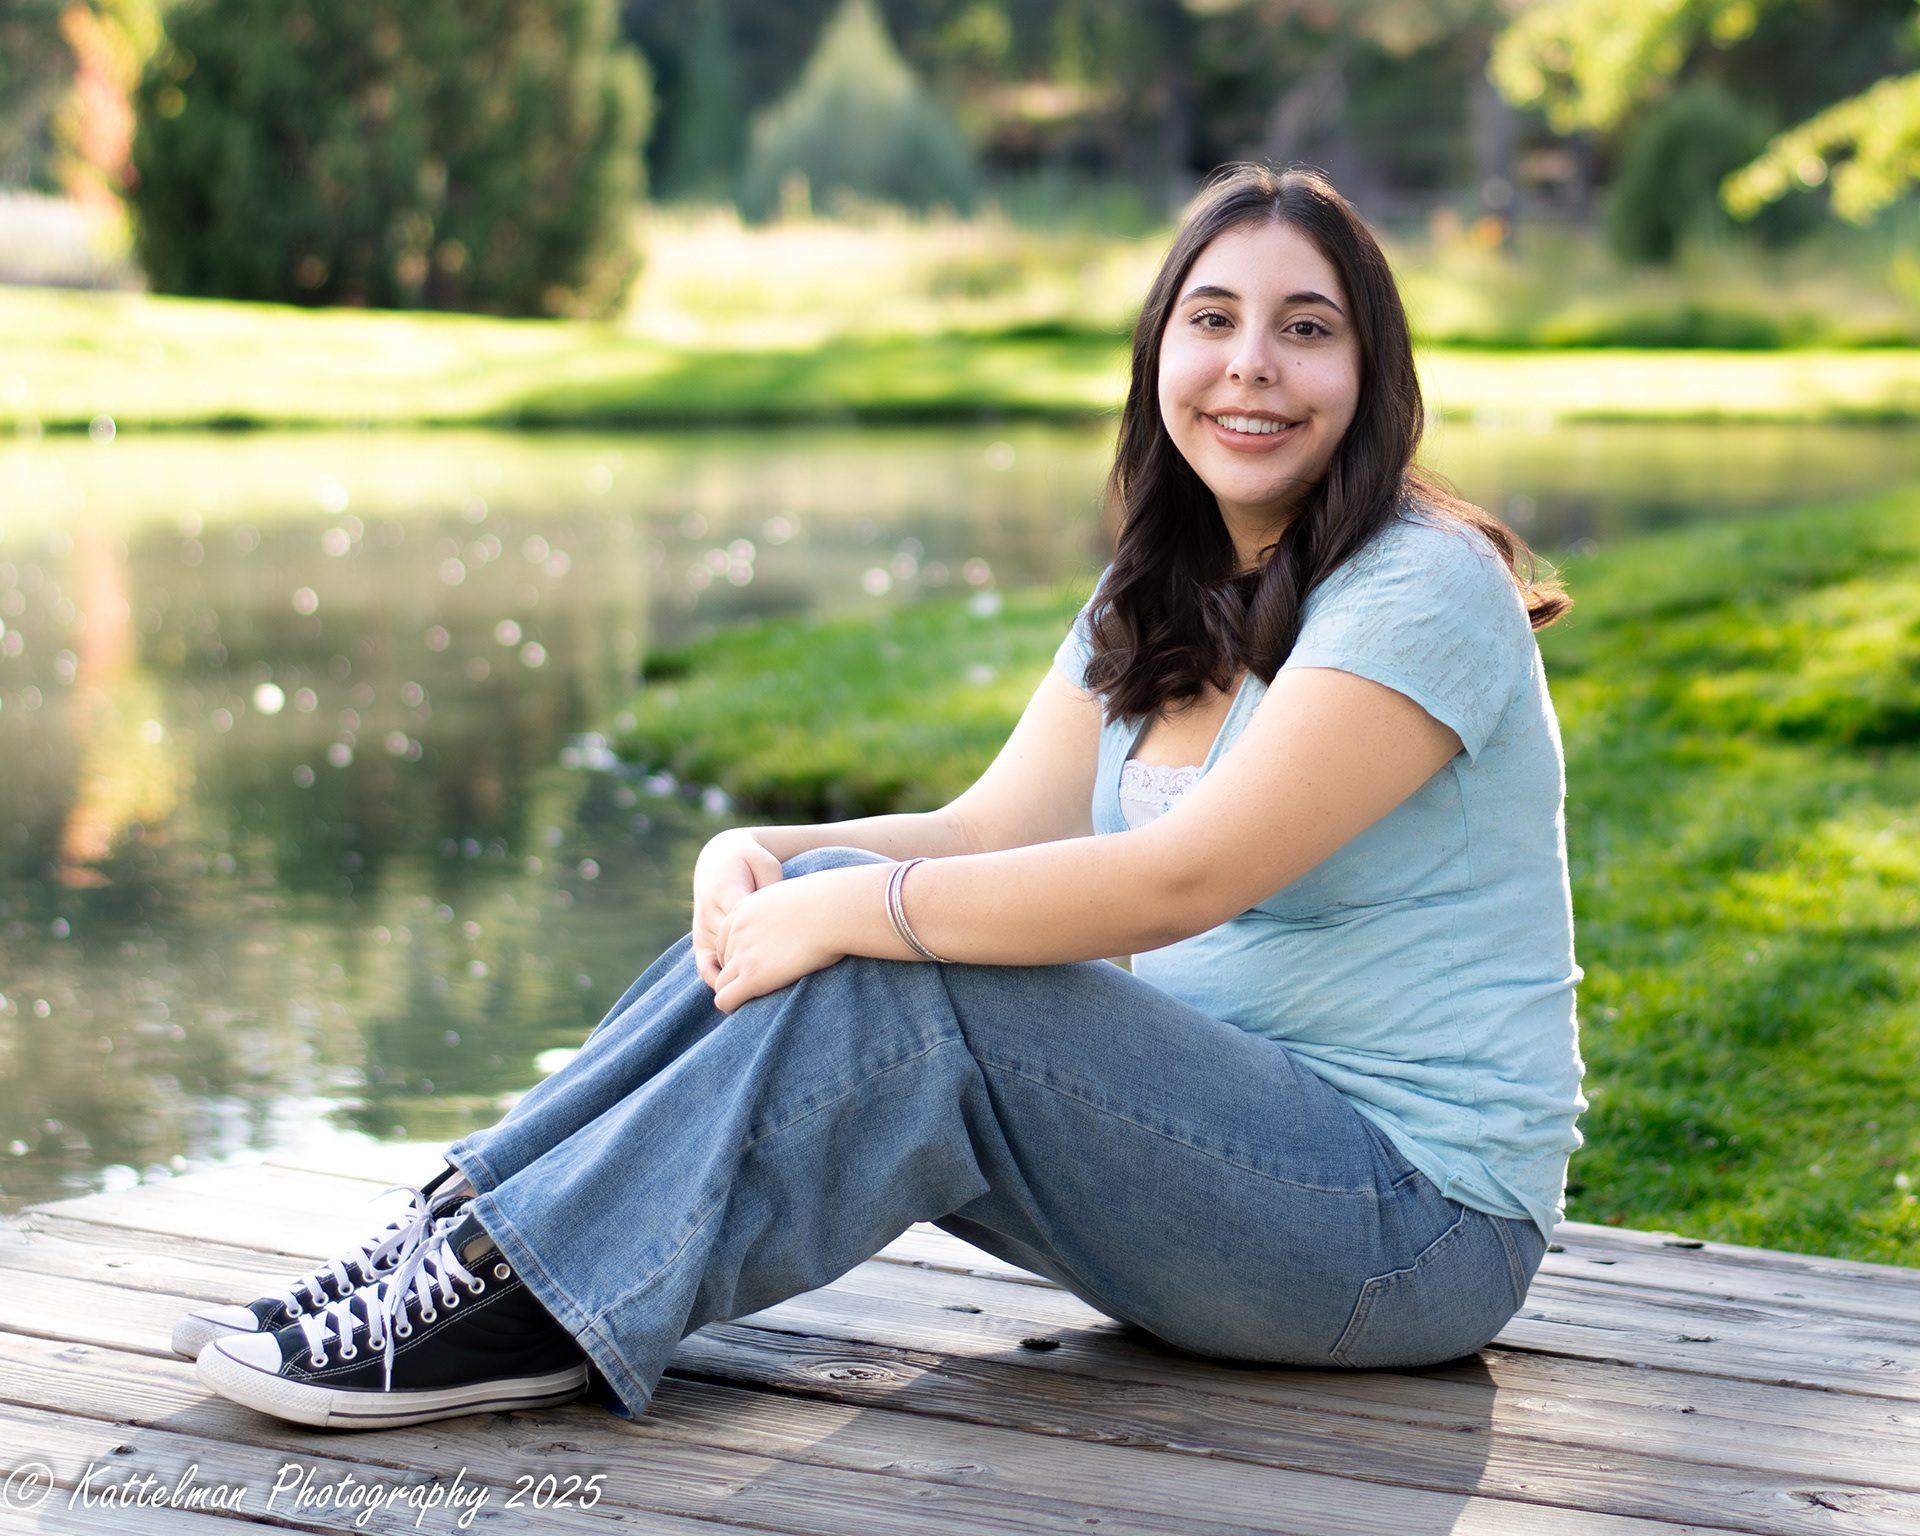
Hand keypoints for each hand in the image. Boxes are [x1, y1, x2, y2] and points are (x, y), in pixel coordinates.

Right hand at [692, 828, 785, 988]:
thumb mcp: (765, 864)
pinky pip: (706, 968)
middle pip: (735, 948)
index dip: (769, 947)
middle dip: (760, 966)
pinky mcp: (699, 940)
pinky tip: (742, 992)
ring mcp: (702, 928)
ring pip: (723, 961)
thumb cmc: (750, 862)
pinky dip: (722, 982)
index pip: (747, 927)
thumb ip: (772, 886)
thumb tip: (783, 911)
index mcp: (727, 890)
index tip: (796, 957)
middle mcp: (710, 912)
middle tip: (790, 981)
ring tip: (769, 994)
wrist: (718, 859)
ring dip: (743, 977)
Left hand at [709, 866, 878, 1013]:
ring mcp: (741, 954)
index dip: (742, 955)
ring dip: (737, 991)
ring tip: (761, 998)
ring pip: (722, 983)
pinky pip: (725, 999)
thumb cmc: (828, 903)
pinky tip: (751, 1007)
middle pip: (724, 961)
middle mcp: (735, 931)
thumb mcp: (794, 898)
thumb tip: (798, 920)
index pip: (726, 940)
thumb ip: (783, 910)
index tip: (764, 963)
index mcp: (742, 909)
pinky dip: (734, 1006)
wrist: (833, 911)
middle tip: (767, 982)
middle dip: (739, 973)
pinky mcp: (752, 976)